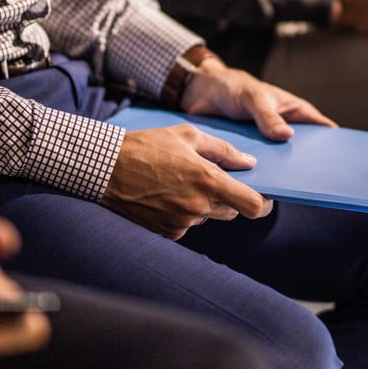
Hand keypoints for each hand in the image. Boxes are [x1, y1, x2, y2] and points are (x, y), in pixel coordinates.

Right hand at [103, 123, 274, 239]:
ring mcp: (181, 222)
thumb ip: (224, 150)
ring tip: (180, 181)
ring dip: (204, 204)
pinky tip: (166, 194)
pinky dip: (184, 213)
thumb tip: (249, 163)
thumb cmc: (146, 145)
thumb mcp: (187, 136)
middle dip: (229, 197)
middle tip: (211, 178)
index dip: (263, 203)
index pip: (253, 206)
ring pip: (209, 217)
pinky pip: (187, 225)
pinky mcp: (166, 232)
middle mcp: (197, 206)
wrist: (104, 168)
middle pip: (232, 211)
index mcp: (207, 180)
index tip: (263, 197)